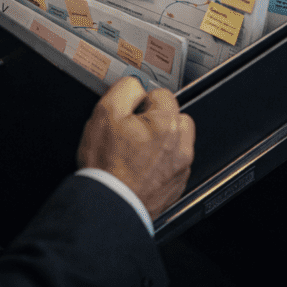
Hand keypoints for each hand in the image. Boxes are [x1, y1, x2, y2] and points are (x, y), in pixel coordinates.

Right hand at [77, 76, 194, 218]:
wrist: (110, 203)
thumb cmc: (107, 164)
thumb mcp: (105, 113)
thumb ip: (125, 89)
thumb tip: (136, 84)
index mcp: (167, 123)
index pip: (162, 94)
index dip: (141, 101)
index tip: (129, 115)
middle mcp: (181, 145)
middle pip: (175, 117)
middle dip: (157, 119)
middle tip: (134, 131)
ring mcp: (181, 167)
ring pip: (177, 140)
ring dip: (162, 140)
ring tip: (137, 150)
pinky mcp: (177, 185)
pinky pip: (174, 163)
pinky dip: (161, 162)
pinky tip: (140, 167)